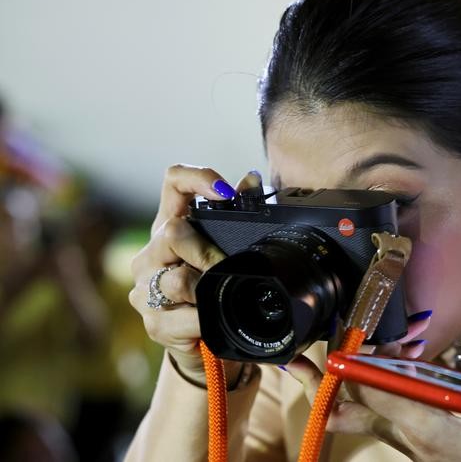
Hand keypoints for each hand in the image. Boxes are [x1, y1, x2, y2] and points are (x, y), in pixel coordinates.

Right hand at [129, 164, 260, 384]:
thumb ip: (237, 216)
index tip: (225, 193)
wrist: (204, 344)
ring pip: (178, 279)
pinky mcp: (154, 323)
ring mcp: (145, 289)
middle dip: (209, 253)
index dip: (197, 179)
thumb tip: (252, 179)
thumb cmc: (216, 288)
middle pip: (173, 234)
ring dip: (210, 288)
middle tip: (229, 268)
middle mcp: (150, 254)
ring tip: (223, 297)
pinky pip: (187, 316)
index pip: (173, 183)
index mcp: (169, 226)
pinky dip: (208, 318)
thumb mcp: (225, 250)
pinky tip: (215, 319)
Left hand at [286, 339, 460, 461]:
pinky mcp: (408, 435)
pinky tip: (383, 359)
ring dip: (347, 377)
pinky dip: (371, 382)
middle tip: (296, 362)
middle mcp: (410, 435)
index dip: (359, 372)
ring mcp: (405, 437)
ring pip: (359, 407)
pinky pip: (377, 407)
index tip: (344, 348)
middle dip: (324, 385)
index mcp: (433, 432)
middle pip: (352, 409)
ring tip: (326, 355)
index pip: (383, 398)